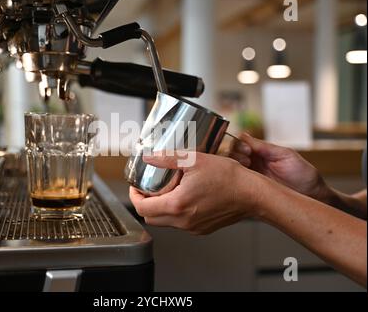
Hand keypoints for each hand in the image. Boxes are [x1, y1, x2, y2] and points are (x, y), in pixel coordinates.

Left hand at [129, 152, 263, 234]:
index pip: (142, 208)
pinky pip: (181, 224)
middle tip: (148, 188)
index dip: (134, 196)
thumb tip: (149, 156)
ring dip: (160, 208)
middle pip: (151, 218)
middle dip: (145, 203)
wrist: (252, 194)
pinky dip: (176, 212)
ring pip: (166, 222)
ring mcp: (193, 227)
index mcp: (177, 205)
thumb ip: (168, 158)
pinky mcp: (203, 229)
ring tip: (167, 190)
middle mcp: (183, 221)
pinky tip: (185, 197)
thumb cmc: (229, 178)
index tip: (136, 187)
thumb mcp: (195, 160)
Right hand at [229, 133, 327, 200]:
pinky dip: (233, 178)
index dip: (240, 144)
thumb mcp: (286, 155)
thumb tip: (244, 135)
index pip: (240, 142)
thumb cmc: (303, 174)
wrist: (311, 196)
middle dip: (235, 153)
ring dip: (233, 164)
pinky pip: (234, 181)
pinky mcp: (248, 189)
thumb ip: (265, 147)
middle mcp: (253, 162)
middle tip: (247, 160)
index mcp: (261, 151)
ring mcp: (250, 175)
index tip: (248, 151)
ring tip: (246, 168)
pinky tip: (241, 179)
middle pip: (231, 152)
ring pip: (230, 166)